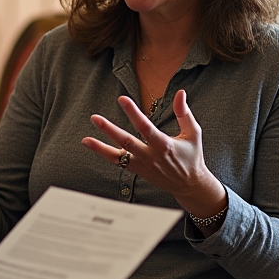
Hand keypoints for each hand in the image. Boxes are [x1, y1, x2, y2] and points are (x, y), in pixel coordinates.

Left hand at [83, 90, 226, 218]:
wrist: (189, 185)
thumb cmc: (192, 157)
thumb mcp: (193, 133)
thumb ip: (184, 113)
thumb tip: (180, 93)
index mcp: (164, 145)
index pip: (145, 127)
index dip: (133, 113)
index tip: (122, 99)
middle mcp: (151, 156)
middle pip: (127, 142)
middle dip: (109, 130)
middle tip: (95, 118)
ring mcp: (142, 165)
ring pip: (118, 156)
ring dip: (100, 147)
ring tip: (85, 139)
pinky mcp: (137, 170)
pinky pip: (118, 163)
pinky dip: (104, 154)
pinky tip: (91, 145)